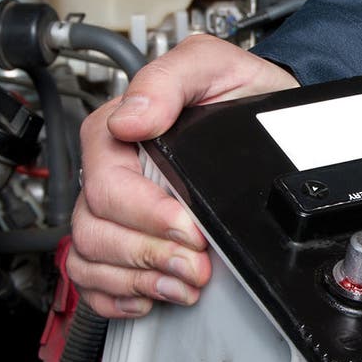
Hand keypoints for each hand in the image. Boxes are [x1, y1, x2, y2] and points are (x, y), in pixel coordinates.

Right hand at [67, 35, 299, 317]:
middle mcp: (113, 172)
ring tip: (185, 282)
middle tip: (196, 264)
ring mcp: (116, 209)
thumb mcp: (214, 65)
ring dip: (139, 279)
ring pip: (90, 258)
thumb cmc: (241, 92)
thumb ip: (170, 78)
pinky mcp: (128, 239)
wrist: (271, 117)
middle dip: (149, 254)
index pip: (106, 184)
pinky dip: (118, 296)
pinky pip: (94, 280)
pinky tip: (153, 293)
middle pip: (95, 229)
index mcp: (119, 131)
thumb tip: (133, 118)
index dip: (146, 214)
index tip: (189, 228)